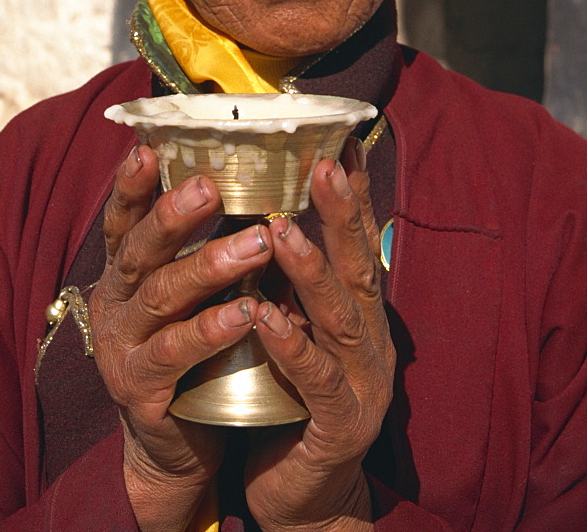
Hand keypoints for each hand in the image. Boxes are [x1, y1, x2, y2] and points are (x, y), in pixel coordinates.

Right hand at [88, 145, 272, 531]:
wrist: (176, 440)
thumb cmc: (192, 346)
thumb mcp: (189, 290)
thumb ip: (206, 243)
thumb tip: (249, 178)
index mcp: (126, 271)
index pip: (123, 219)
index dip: (131, 185)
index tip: (146, 147)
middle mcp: (116, 301)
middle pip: (138, 250)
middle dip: (173, 215)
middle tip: (210, 187)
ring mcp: (123, 344)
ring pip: (162, 295)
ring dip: (208, 267)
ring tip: (255, 244)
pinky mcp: (141, 386)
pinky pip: (177, 352)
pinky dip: (212, 330)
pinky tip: (246, 314)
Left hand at [245, 137, 394, 531]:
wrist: (306, 491)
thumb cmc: (292, 397)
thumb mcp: (296, 328)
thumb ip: (290, 283)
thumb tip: (266, 214)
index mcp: (358, 313)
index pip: (357, 242)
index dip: (351, 193)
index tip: (338, 142)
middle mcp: (369, 339)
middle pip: (359, 266)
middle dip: (341, 213)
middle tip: (323, 163)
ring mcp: (362, 382)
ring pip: (340, 317)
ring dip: (311, 270)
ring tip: (280, 229)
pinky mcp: (341, 424)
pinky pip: (316, 380)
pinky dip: (290, 345)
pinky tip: (264, 318)